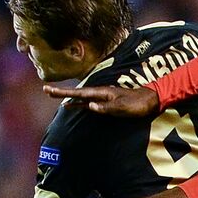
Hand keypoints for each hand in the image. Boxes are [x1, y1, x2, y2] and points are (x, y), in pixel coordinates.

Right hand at [42, 83, 159, 116]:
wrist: (151, 100)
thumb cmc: (137, 105)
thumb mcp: (122, 108)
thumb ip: (105, 108)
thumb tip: (89, 106)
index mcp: (102, 93)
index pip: (79, 93)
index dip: (63, 92)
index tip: (49, 90)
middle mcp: (100, 93)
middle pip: (76, 92)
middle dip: (61, 92)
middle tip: (46, 90)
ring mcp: (103, 97)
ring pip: (80, 96)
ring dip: (68, 97)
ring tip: (55, 97)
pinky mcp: (106, 102)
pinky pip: (87, 101)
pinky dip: (77, 102)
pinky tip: (73, 105)